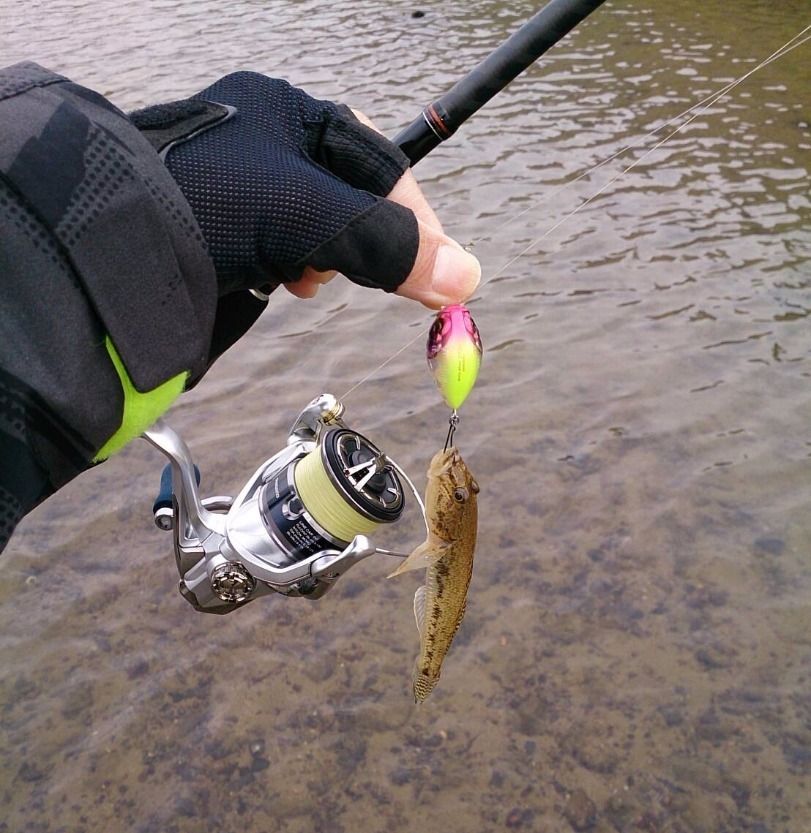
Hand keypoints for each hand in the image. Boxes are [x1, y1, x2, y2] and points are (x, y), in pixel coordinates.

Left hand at [132, 73, 479, 309]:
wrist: (108, 247)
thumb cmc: (205, 206)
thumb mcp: (309, 218)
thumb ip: (388, 246)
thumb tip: (466, 277)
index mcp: (285, 110)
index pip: (378, 162)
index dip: (414, 218)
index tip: (436, 268)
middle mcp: (263, 139)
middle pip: (350, 197)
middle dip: (360, 242)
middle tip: (366, 276)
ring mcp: (239, 184)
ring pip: (316, 227)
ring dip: (322, 260)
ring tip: (300, 277)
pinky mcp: (220, 226)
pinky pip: (280, 247)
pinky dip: (290, 269)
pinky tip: (278, 281)